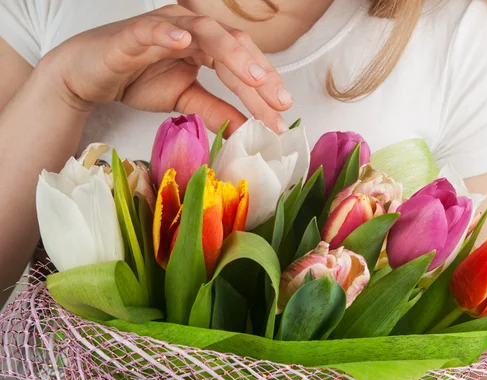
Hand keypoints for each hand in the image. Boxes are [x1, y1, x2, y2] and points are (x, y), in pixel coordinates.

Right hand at [40, 4, 290, 134]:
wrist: (89, 75)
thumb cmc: (137, 78)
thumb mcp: (185, 100)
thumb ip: (216, 111)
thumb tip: (247, 130)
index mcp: (206, 46)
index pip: (243, 65)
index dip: (265, 89)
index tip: (283, 116)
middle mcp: (192, 31)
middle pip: (235, 45)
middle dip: (260, 74)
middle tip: (280, 102)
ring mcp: (165, 27)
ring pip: (205, 31)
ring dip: (231, 52)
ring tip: (251, 78)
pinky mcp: (133, 33)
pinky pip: (152, 28)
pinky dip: (169, 32)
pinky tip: (185, 42)